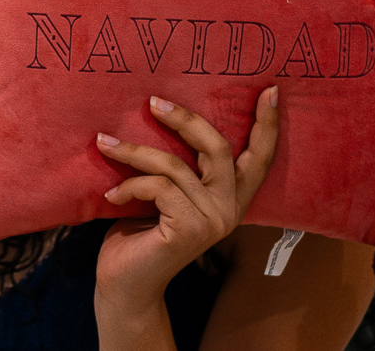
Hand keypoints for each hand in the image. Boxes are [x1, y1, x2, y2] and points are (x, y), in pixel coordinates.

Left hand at [92, 87, 280, 344]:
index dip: (267, 124)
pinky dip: (129, 185)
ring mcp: (211, 221)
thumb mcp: (169, 192)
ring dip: (133, 151)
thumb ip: (181, 167)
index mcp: (232, 198)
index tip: (270, 88)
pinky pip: (157, 187)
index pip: (260, 158)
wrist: (124, 285)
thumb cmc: (141, 234)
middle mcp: (229, 209)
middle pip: (217, 147)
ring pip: (174, 165)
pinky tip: (111, 195)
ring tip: (104, 142)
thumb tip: (164, 110)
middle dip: (185, 118)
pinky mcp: (187, 229)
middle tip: (153, 101)